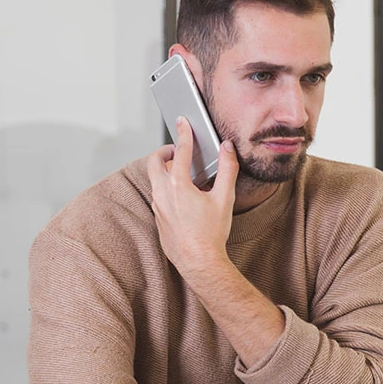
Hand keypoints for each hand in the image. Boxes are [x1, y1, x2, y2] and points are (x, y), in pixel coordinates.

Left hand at [147, 116, 238, 280]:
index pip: (181, 151)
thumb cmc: (211, 234)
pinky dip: (166, 187)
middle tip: (178, 149)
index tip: (182, 121)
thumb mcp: (224, 198)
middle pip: (155, 162)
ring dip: (166, 170)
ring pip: (155, 179)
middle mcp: (163, 193)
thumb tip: (227, 148)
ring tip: (183, 172)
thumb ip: (227, 169)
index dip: (183, 133)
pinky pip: (158, 195)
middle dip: (165, 151)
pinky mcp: (158, 218)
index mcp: (179, 185)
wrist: (199, 262)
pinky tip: (183, 195)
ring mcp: (158, 207)